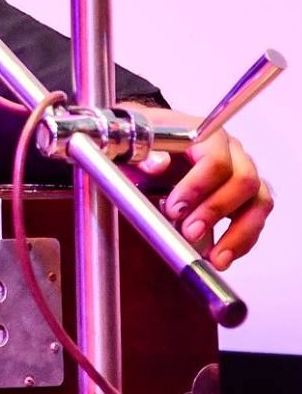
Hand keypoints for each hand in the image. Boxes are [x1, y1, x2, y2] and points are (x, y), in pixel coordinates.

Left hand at [135, 107, 273, 269]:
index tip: (174, 209)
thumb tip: (155, 164)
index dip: (197, 187)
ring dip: (238, 234)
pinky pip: (256, 218)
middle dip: (215, 212)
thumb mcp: (135, 142)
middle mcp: (232, 152)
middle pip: (243, 181)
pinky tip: (221, 256)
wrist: (149, 142)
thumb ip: (142, 152)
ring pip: (258, 202)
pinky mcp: (247, 196)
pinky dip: (242, 241)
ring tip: (215, 258)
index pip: (215, 160)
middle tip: (189, 233)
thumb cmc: (145, 141)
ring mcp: (243, 173)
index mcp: (206, 135)